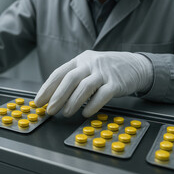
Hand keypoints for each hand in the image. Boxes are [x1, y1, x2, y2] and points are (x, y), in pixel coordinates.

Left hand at [34, 50, 152, 116]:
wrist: (135, 65)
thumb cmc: (106, 69)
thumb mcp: (88, 67)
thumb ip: (73, 78)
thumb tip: (53, 97)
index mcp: (80, 60)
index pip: (59, 73)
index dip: (47, 88)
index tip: (38, 101)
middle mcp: (90, 63)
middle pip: (70, 79)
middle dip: (57, 96)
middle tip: (50, 110)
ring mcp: (104, 72)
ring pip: (85, 87)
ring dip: (73, 102)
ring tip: (66, 113)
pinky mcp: (117, 82)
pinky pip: (103, 94)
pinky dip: (93, 105)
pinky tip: (86, 113)